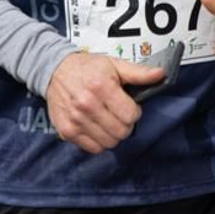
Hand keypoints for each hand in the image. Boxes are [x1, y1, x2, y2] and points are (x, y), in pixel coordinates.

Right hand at [45, 52, 164, 153]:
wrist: (53, 70)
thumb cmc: (88, 68)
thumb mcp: (113, 65)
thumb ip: (138, 72)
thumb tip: (161, 74)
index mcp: (101, 86)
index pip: (131, 116)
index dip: (133, 112)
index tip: (126, 105)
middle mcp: (87, 104)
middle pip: (122, 132)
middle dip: (125, 124)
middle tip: (117, 114)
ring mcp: (75, 120)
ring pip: (109, 143)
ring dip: (112, 134)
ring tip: (106, 120)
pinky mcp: (66, 131)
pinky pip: (93, 149)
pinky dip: (98, 141)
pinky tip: (95, 127)